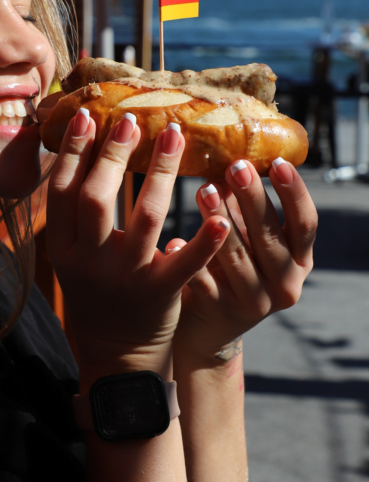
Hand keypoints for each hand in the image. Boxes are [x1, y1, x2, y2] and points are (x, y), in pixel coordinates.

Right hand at [46, 112, 229, 380]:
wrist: (114, 350)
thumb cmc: (95, 287)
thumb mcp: (73, 254)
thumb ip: (76, 213)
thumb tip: (85, 150)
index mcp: (63, 247)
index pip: (62, 190)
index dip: (73, 151)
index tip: (89, 116)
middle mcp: (88, 260)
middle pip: (96, 198)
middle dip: (113, 154)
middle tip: (132, 120)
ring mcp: (125, 277)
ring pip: (145, 217)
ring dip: (160, 173)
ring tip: (173, 136)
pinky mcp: (160, 293)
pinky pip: (185, 264)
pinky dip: (205, 240)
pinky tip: (222, 214)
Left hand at [170, 159, 316, 362]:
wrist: (208, 327)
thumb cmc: (228, 268)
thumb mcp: (246, 240)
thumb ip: (242, 206)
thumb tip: (229, 154)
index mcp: (299, 261)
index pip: (306, 224)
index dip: (294, 193)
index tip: (278, 162)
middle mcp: (285, 284)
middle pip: (269, 235)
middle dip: (252, 198)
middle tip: (234, 167)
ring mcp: (254, 302)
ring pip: (236, 256)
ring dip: (219, 220)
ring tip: (204, 189)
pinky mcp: (220, 312)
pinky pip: (204, 281)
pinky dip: (191, 258)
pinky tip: (176, 239)